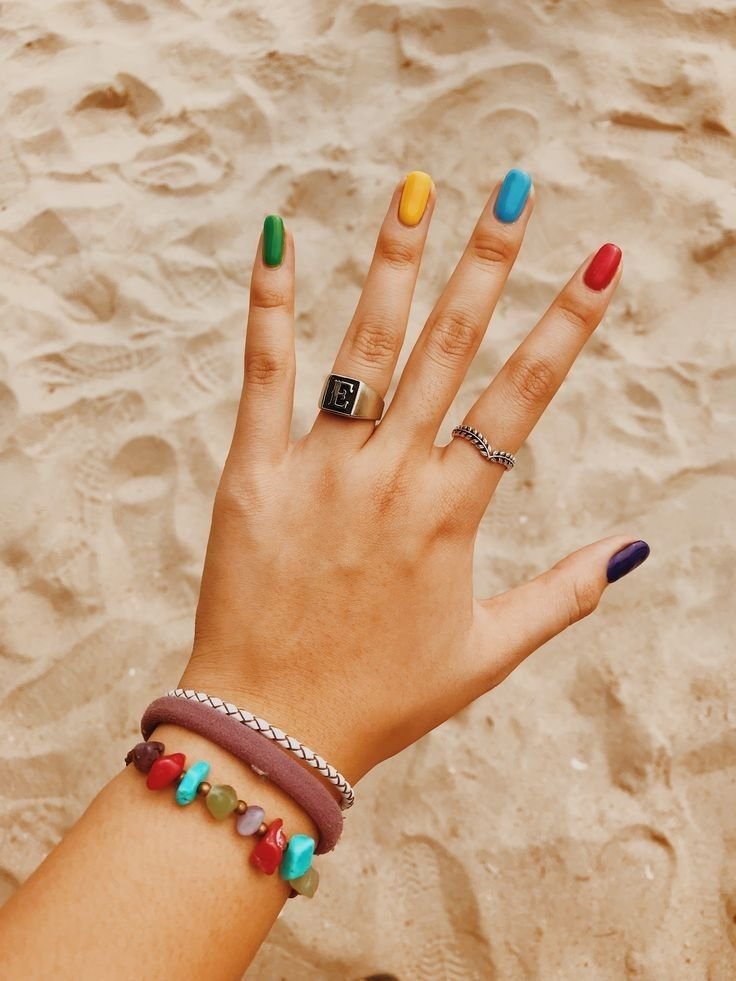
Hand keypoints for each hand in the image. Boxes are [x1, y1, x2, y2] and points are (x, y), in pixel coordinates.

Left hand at [180, 171, 647, 784]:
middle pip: (449, 349)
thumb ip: (563, 595)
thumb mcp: (489, 652)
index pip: (521, 398)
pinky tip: (278, 242)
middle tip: (515, 190)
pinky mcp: (252, 476)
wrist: (275, 728)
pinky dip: (271, 309)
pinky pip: (264, 378)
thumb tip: (634, 548)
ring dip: (395, 264)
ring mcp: (319, 471)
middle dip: (488, 263)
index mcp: (452, 514)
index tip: (601, 265)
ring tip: (418, 189)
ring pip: (365, 347)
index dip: (568, 326)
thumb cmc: (386, 696)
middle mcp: (391, 478)